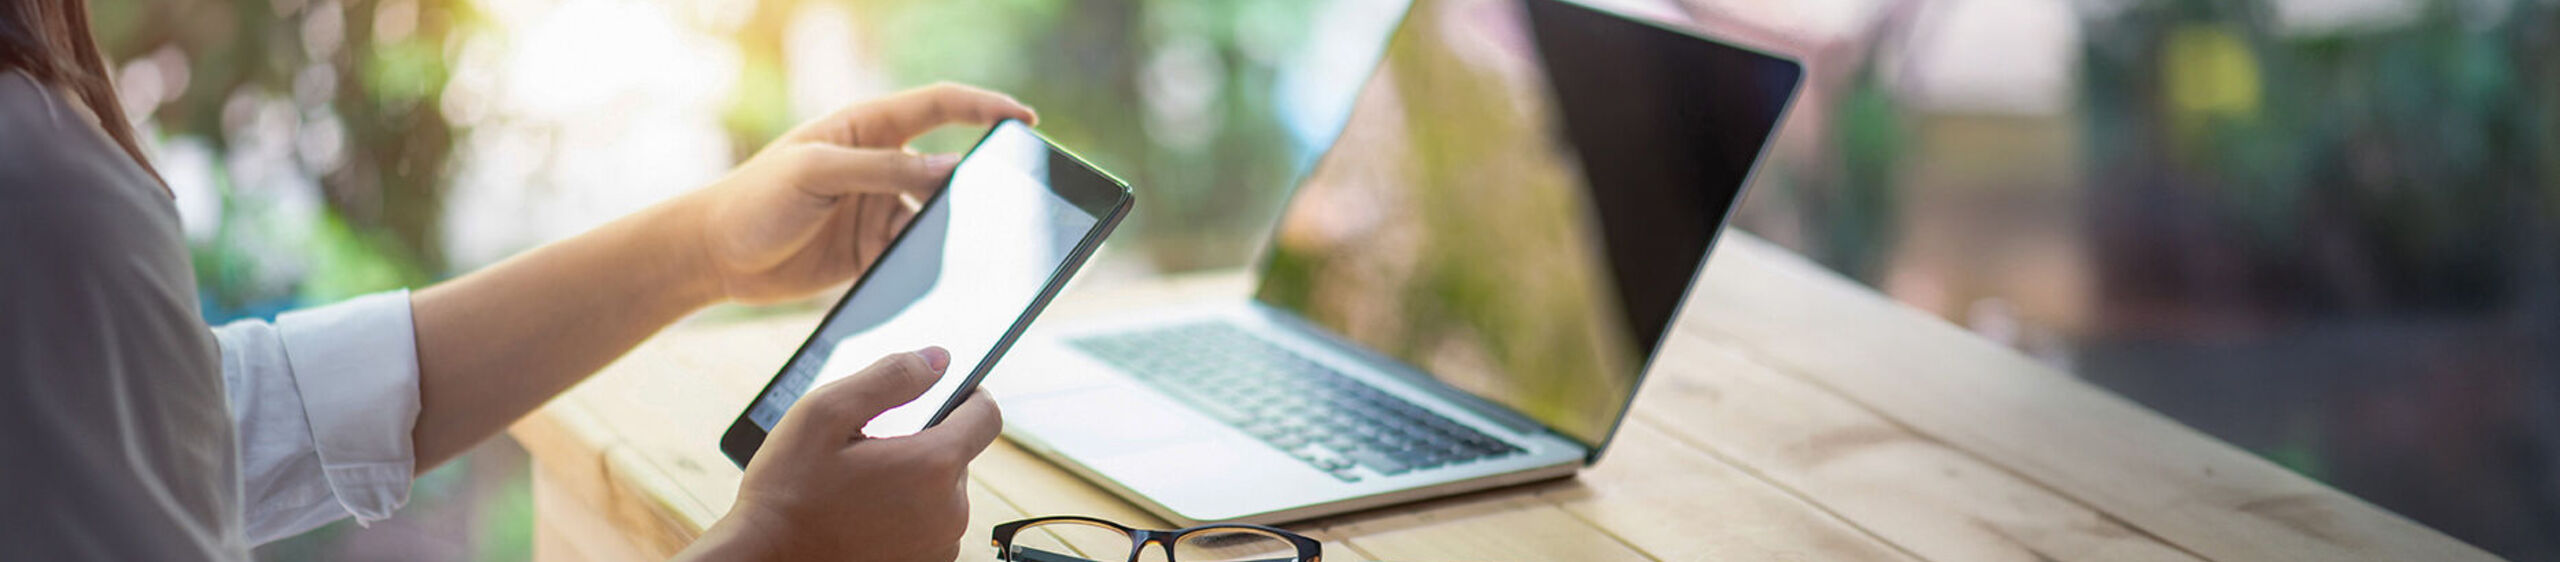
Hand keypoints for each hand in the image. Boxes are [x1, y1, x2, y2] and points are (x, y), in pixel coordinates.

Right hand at [679, 347, 1003, 560]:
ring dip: (914, 478)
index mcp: (933, 466)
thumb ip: (889, 377)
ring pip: (943, 490)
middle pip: (959, 453)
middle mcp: (950, 510)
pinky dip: (907, 512)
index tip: (942, 391)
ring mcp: (940, 543)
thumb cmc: (788, 491)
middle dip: (923, 440)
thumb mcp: (824, 414)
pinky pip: (931, 523)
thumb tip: (939, 359)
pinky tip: (865, 511)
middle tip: (870, 444)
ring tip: (861, 483)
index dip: (968, 394)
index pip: (986, 415)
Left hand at [682, 83, 1036, 303]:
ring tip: (961, 253)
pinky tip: (929, 277)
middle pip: (946, 168)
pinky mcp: (870, 252)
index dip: (985, 108)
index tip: (1025, 121)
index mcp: (866, 127)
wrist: (713, 256)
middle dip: (978, 184)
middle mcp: (878, 164)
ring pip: (933, 219)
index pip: (939, 106)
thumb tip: (952, 171)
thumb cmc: (753, 199)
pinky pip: (913, 256)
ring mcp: (876, 208)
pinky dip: (925, 266)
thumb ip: (884, 169)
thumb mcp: (816, 173)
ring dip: (947, 234)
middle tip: (1011, 203)